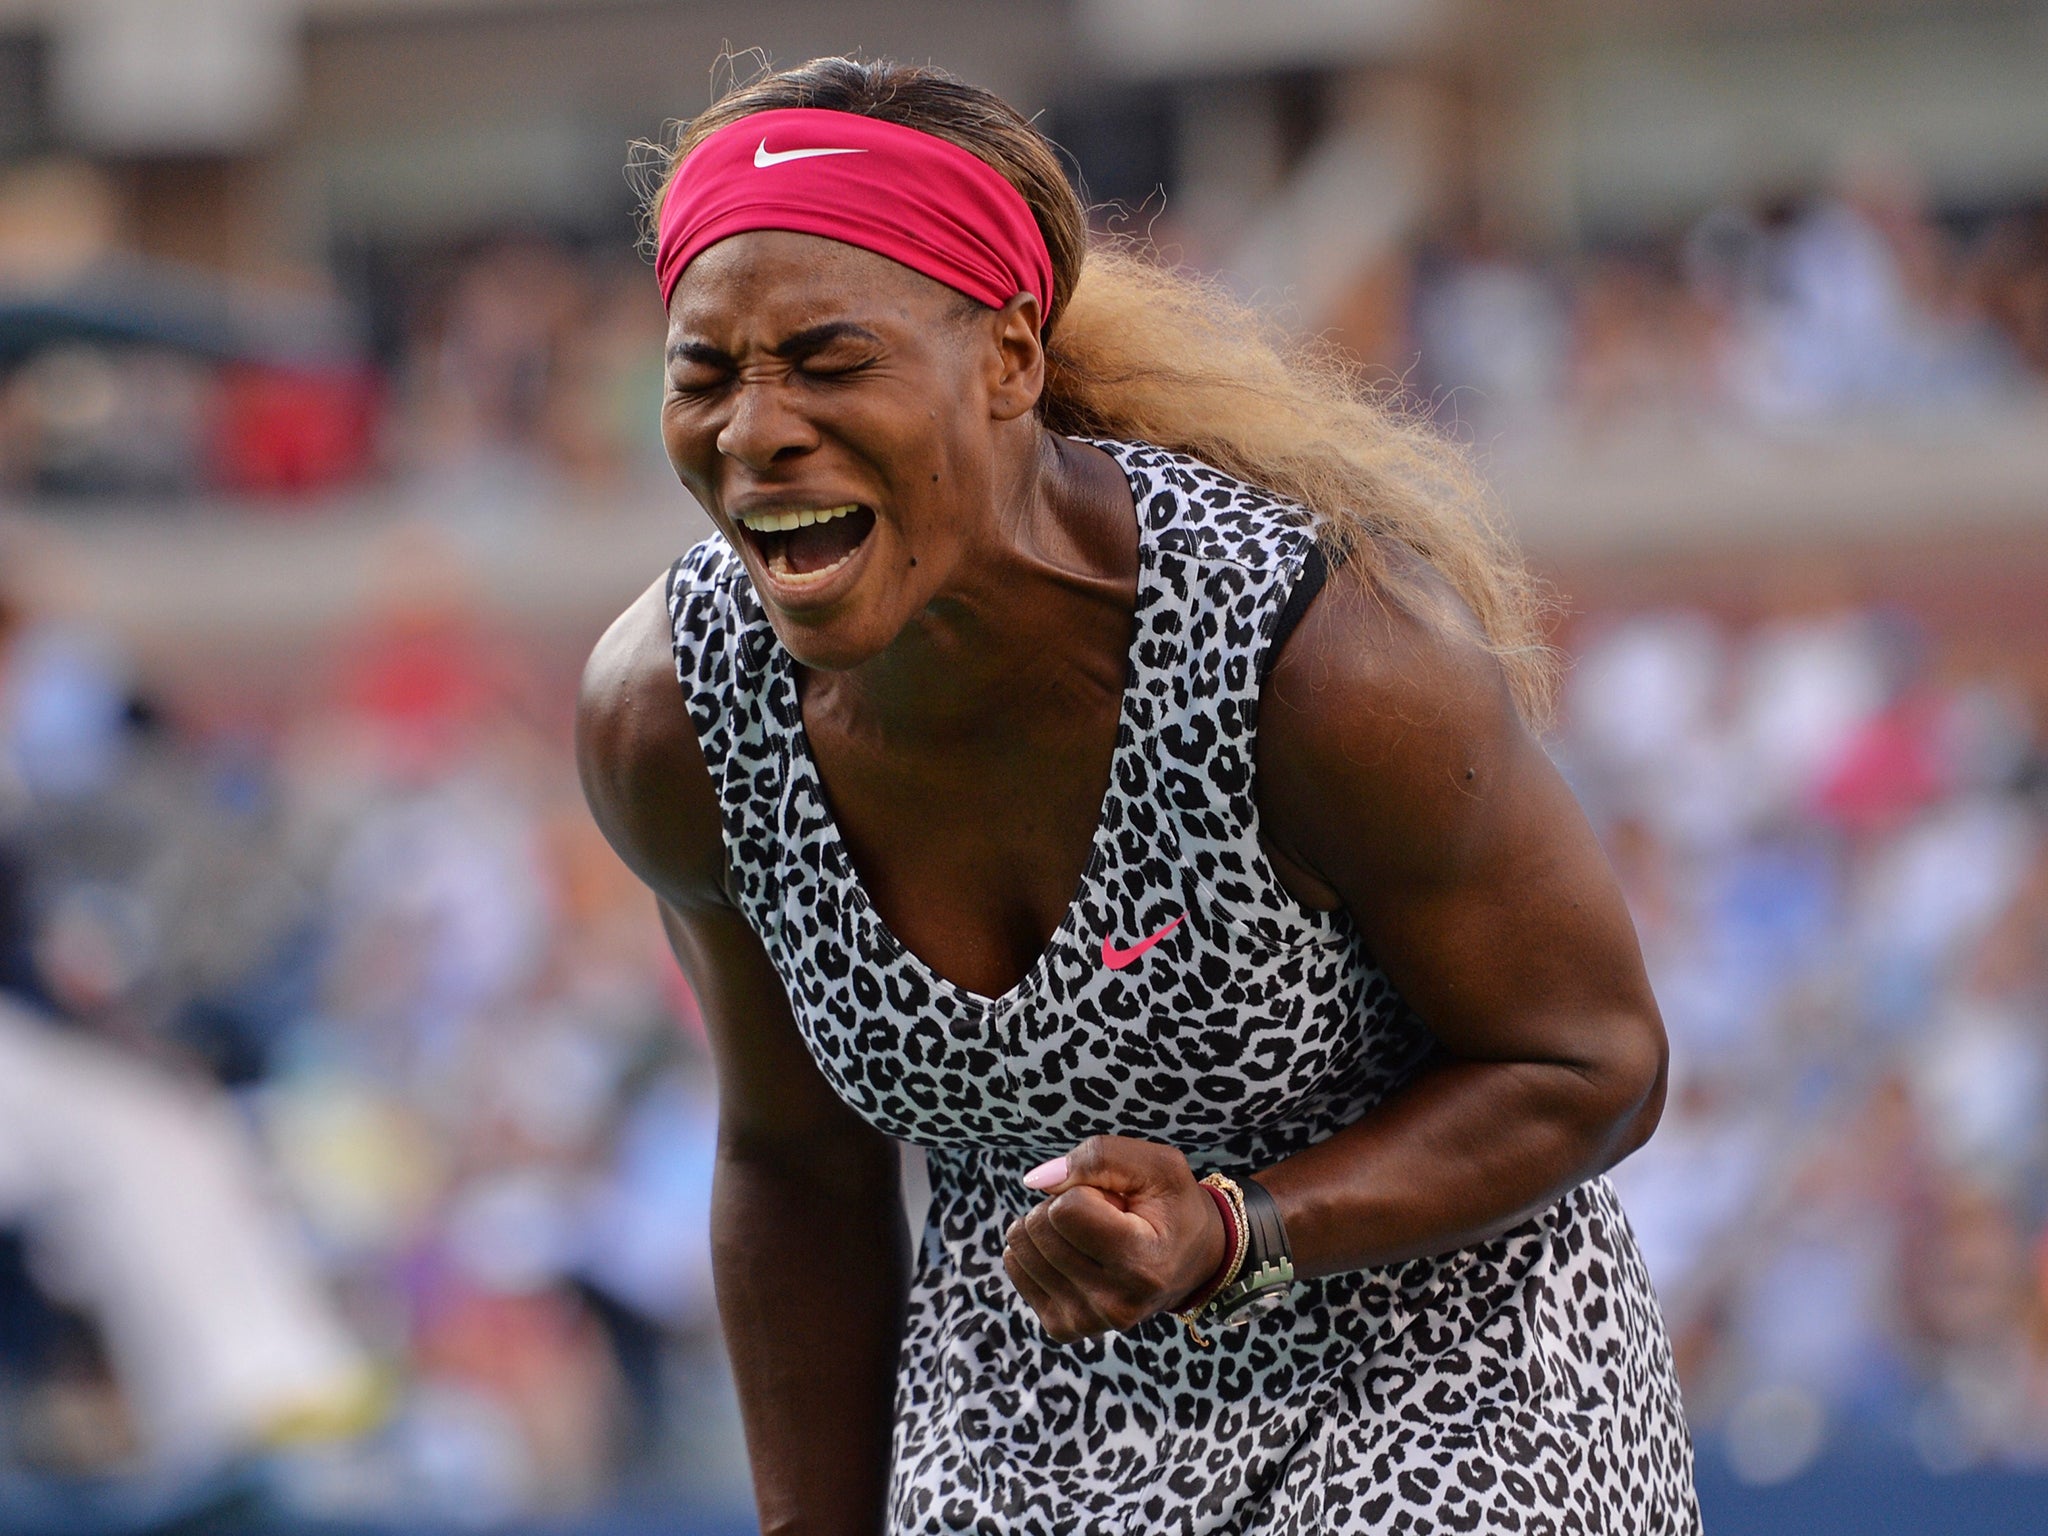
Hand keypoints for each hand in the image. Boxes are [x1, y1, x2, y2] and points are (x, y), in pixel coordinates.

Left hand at [1002, 1135, 1226, 1342]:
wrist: (1191, 1261)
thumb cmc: (1172, 1206)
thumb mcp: (1157, 1166)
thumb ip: (1099, 1157)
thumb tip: (1034, 1181)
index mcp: (1142, 1265)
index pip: (1066, 1209)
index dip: (1084, 1189)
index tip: (1116, 1202)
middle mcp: (1114, 1303)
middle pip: (1038, 1226)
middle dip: (1062, 1205)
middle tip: (1105, 1218)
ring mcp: (1085, 1321)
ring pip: (1019, 1246)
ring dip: (1049, 1227)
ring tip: (1092, 1237)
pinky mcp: (1062, 1327)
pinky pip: (1015, 1267)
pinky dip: (1038, 1249)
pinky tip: (1075, 1254)